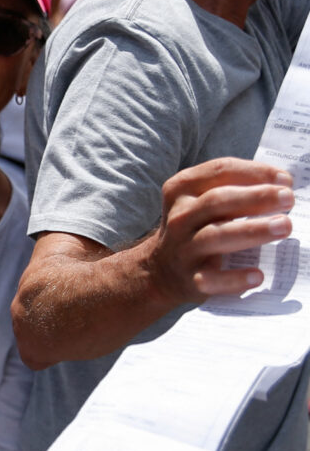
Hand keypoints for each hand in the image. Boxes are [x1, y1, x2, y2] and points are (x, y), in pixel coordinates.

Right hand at [146, 157, 293, 302]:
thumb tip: (283, 186)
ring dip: (252, 230)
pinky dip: (235, 279)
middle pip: (218, 201)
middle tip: (288, 198)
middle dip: (256, 197)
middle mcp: (180, 216)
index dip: (254, 172)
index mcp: (182, 189)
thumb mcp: (202, 200)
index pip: (220, 171)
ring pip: (217, 236)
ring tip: (284, 226)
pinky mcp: (191, 279)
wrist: (163, 269)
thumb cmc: (197, 226)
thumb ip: (235, 189)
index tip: (285, 179)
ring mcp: (183, 248)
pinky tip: (258, 276)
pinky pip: (213, 279)